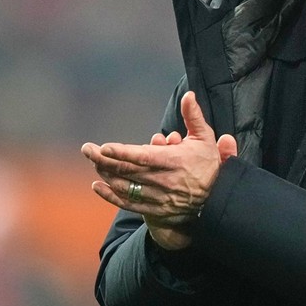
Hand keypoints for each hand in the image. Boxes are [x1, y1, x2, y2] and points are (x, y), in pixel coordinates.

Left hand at [82, 92, 237, 247]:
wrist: (218, 199)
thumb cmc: (209, 165)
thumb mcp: (205, 138)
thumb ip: (194, 117)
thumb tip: (188, 95)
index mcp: (176, 161)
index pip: (144, 157)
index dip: (123, 153)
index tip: (104, 147)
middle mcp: (165, 181)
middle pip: (129, 171)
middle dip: (104, 160)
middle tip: (87, 149)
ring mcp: (159, 197)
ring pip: (126, 187)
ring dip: (106, 175)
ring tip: (93, 162)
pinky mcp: (155, 210)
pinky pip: (129, 204)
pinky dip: (111, 196)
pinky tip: (97, 186)